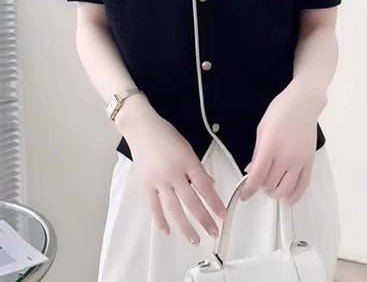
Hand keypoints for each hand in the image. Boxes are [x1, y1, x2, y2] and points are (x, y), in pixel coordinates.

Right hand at [125, 111, 227, 245]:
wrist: (141, 128)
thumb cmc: (167, 135)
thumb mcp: (187, 148)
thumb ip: (197, 169)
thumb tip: (210, 186)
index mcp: (187, 161)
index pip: (204, 186)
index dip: (214, 202)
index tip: (223, 215)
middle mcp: (173, 173)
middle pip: (191, 200)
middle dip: (204, 218)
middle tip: (213, 232)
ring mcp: (158, 180)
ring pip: (174, 208)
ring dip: (185, 226)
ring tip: (195, 239)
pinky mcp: (145, 184)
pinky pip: (153, 206)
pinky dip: (160, 219)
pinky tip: (167, 231)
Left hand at [239, 84, 326, 206]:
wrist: (303, 103)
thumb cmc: (279, 111)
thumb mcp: (261, 129)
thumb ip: (257, 153)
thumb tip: (251, 170)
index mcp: (270, 147)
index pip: (257, 176)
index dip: (248, 189)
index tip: (244, 196)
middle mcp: (286, 157)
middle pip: (270, 184)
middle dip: (261, 187)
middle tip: (258, 181)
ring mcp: (300, 161)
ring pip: (286, 189)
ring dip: (275, 193)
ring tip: (270, 188)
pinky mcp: (310, 162)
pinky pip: (303, 185)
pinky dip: (295, 196)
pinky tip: (288, 199)